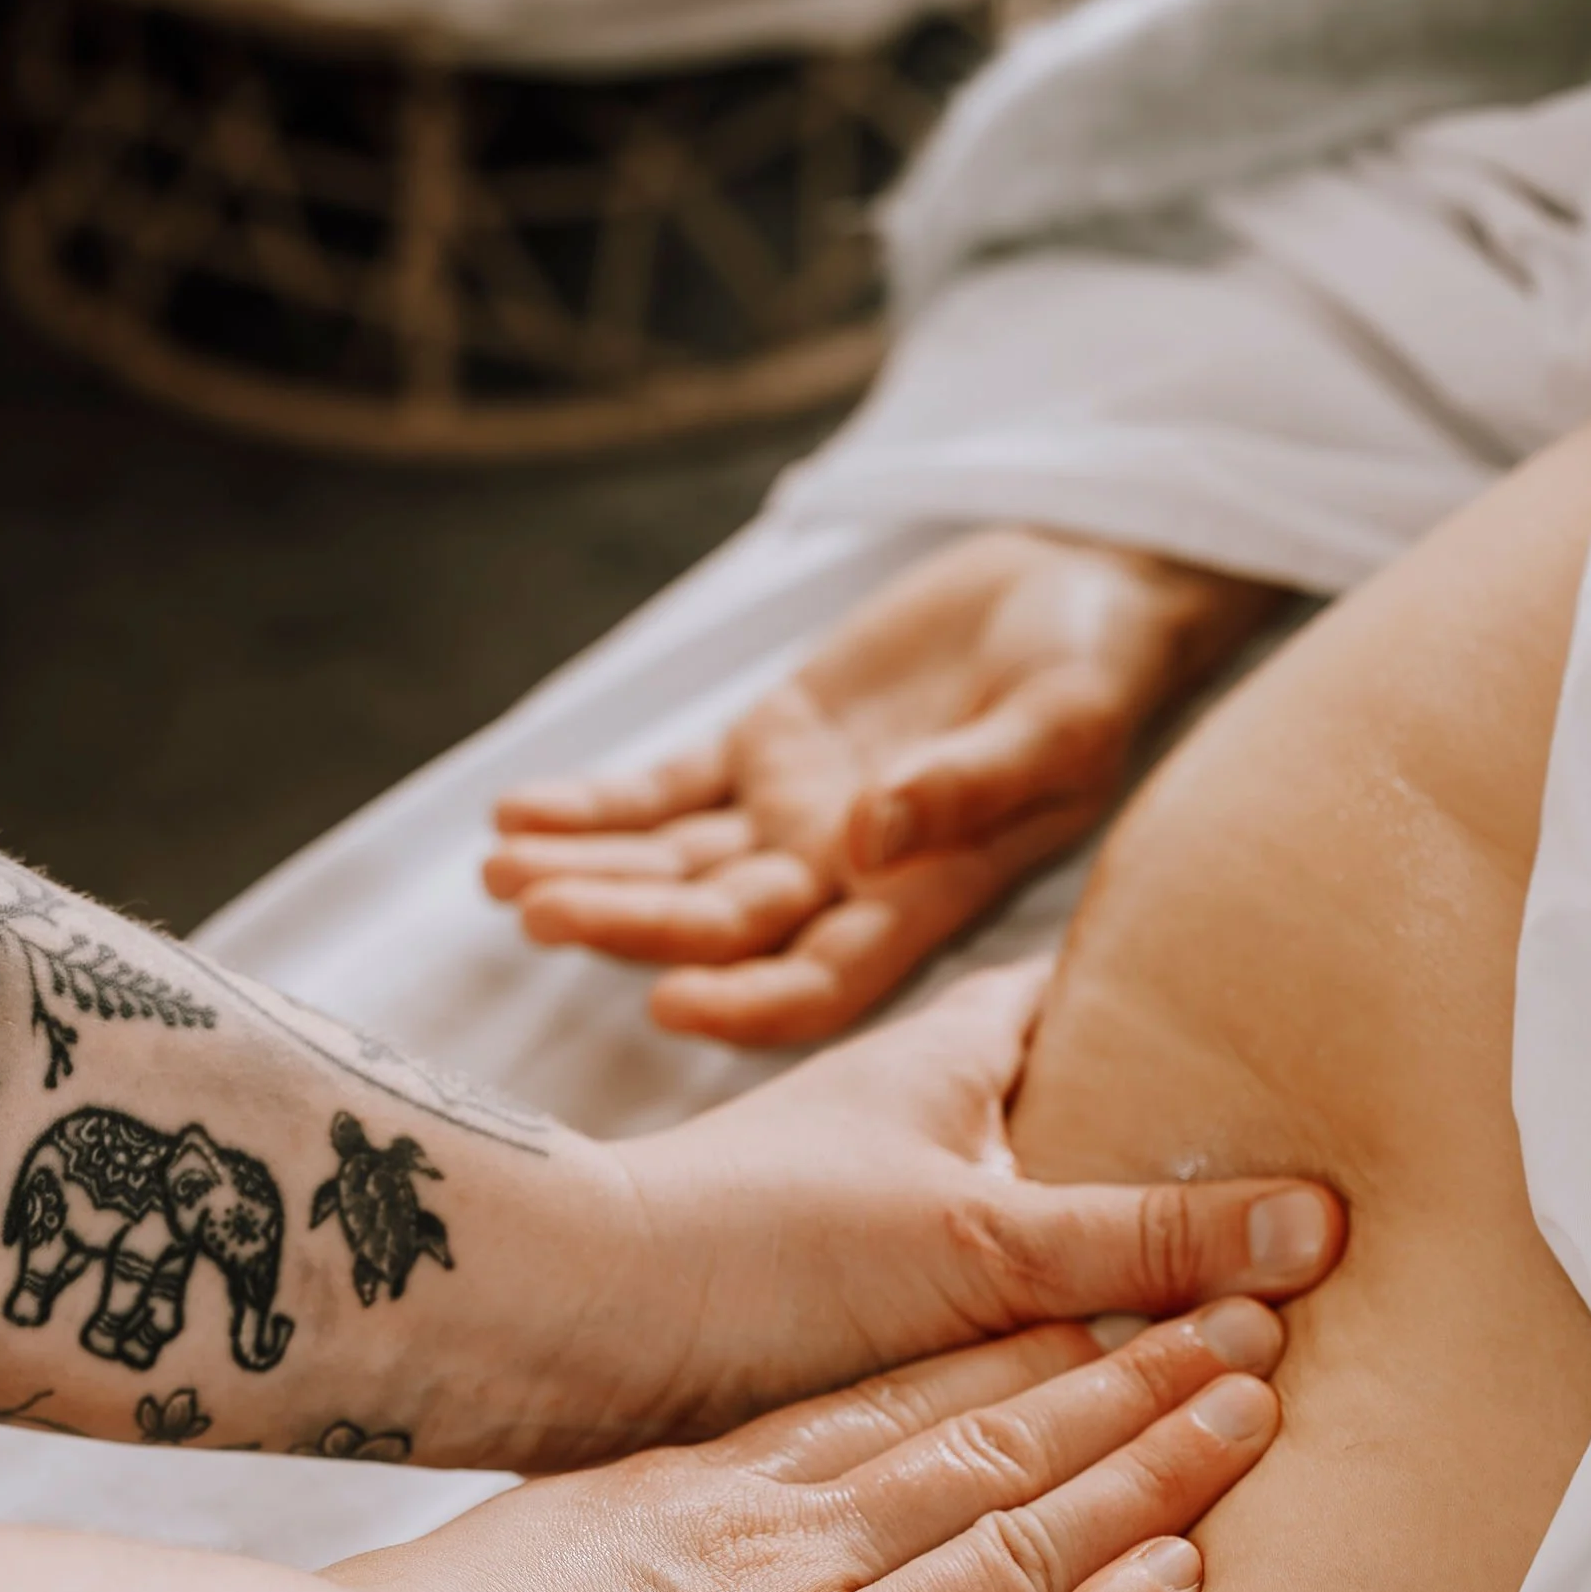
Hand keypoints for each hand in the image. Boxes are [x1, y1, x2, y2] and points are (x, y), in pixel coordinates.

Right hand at [327, 1301, 1285, 1591]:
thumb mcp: (507, 1573)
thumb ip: (593, 1559)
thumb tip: (604, 1573)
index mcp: (696, 1501)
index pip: (888, 1409)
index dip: (1007, 1360)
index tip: (1092, 1314)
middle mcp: (784, 1555)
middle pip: (988, 1444)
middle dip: (1123, 1383)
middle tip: (1231, 1325)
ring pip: (1028, 1536)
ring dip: (1152, 1472)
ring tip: (1249, 1413)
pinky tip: (1185, 1574)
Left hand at [485, 528, 1278, 1043]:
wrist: (1079, 586)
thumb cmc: (1094, 664)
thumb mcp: (1060, 718)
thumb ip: (969, 784)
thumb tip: (866, 838)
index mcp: (925, 895)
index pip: (823, 980)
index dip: (748, 1006)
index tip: (667, 1003)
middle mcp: (846, 875)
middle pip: (719, 926)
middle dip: (627, 922)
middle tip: (537, 910)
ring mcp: (795, 815)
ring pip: (674, 865)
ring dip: (587, 871)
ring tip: (496, 870)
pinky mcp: (765, 746)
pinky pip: (662, 791)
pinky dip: (593, 805)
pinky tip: (516, 812)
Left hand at [573, 960, 1339, 1458]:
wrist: (580, 1336)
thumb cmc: (760, 1245)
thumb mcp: (981, 1238)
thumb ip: (1148, 1238)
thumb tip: (1322, 1227)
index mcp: (960, 1053)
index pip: (1100, 988)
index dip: (1196, 991)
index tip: (1303, 1012)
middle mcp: (930, 1121)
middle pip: (1093, 1113)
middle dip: (1189, 1144)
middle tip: (1330, 1177)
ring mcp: (893, 1217)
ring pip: (1047, 1222)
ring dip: (1128, 1258)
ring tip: (1268, 1299)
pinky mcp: (857, 1311)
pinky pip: (996, 1314)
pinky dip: (1061, 1338)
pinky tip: (1125, 1391)